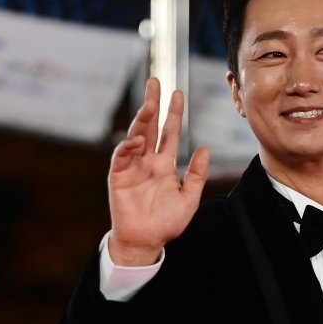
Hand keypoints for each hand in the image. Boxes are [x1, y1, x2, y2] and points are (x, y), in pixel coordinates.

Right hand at [107, 76, 209, 264]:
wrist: (146, 242)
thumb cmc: (166, 223)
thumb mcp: (189, 198)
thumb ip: (196, 175)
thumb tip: (204, 149)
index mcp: (164, 165)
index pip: (169, 133)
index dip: (173, 114)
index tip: (177, 93)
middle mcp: (147, 161)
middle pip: (150, 126)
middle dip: (152, 104)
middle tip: (155, 81)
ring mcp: (132, 167)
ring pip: (136, 136)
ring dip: (142, 119)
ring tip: (150, 104)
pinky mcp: (118, 177)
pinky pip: (122, 157)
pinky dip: (128, 146)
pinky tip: (138, 138)